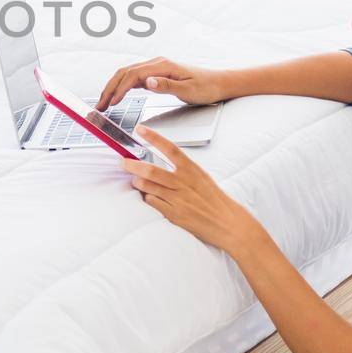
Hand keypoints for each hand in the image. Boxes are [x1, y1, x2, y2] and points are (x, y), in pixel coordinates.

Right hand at [97, 57, 226, 110]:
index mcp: (162, 66)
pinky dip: (122, 86)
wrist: (218, 83)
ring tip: (104, 102)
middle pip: (125, 73)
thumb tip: (147, 82)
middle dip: (110, 88)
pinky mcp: (157, 74)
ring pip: (127, 75)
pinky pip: (134, 78)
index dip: (119, 89)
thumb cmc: (206, 87)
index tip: (112, 103)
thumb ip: (167, 86)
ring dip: (114, 87)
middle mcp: (156, 64)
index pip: (133, 76)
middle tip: (100, 105)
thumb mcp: (188, 90)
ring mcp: (156, 68)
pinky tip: (118, 95)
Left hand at [122, 125, 263, 256]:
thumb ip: (182, 171)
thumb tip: (161, 165)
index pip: (170, 148)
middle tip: (123, 161)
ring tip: (135, 180)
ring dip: (137, 182)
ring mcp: (178, 199)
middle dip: (132, 165)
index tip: (140, 129)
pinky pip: (152, 202)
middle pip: (151, 170)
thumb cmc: (214, 200)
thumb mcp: (201, 178)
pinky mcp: (174, 214)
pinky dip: (147, 198)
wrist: (228, 223)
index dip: (153, 137)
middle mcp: (184, 182)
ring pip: (148, 186)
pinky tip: (149, 197)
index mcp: (192, 170)